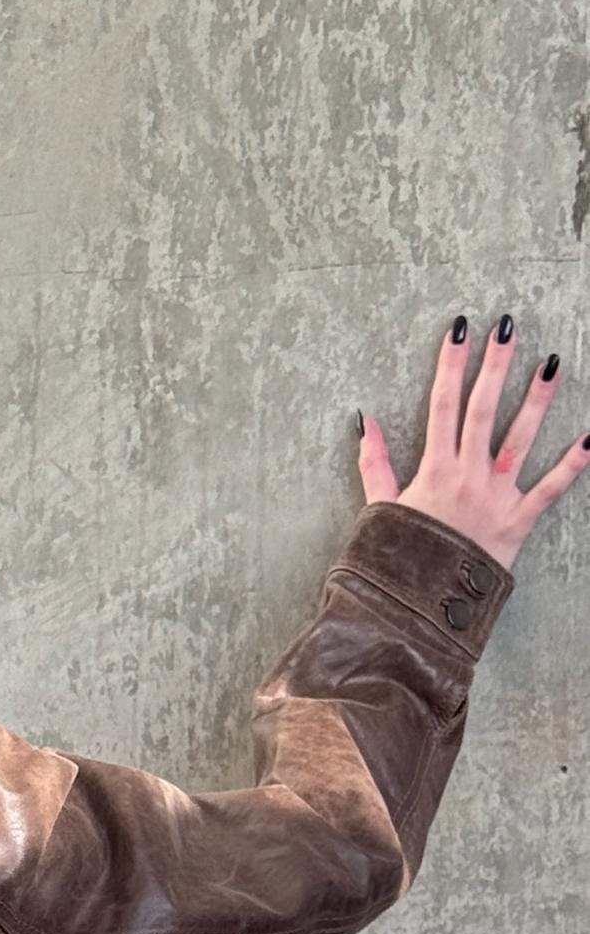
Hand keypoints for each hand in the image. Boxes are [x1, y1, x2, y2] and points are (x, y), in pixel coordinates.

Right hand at [358, 312, 589, 570]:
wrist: (418, 607)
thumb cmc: (399, 559)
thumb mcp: (380, 508)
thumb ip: (375, 462)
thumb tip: (365, 421)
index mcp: (433, 469)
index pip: (442, 404)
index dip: (450, 364)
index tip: (459, 330)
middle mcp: (468, 475)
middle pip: (482, 408)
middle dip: (495, 365)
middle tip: (507, 327)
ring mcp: (496, 497)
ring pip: (520, 438)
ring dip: (537, 399)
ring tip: (552, 363)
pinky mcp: (518, 522)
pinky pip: (550, 490)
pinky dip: (573, 465)